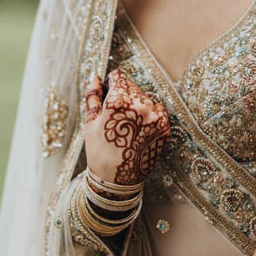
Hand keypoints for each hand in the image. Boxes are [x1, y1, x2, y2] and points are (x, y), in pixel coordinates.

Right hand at [84, 69, 169, 186]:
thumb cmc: (99, 150)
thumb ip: (93, 96)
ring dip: (138, 106)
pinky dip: (150, 116)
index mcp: (117, 100)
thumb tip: (95, 78)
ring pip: (146, 99)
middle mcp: (139, 104)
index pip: (119, 77)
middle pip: (132, 87)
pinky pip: (158, 111)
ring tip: (129, 127)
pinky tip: (140, 131)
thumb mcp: (90, 122)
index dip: (112, 83)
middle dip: (125, 95)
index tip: (110, 91)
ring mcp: (154, 115)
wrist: (117, 179)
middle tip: (118, 117)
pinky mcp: (164, 126)